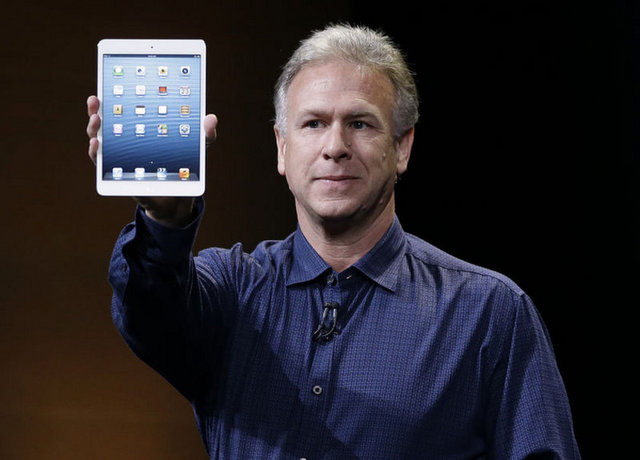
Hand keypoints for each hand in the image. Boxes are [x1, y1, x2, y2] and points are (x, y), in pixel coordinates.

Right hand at [86, 95, 217, 226]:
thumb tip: (211, 118)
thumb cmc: (184, 170)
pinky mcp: (120, 177)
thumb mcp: (197, 150)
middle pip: (106, 124)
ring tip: (96, 120)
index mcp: (142, 131)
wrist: (180, 200)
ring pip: (100, 142)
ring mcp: (121, 159)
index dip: (113, 99)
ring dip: (94, 130)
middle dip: (97, 110)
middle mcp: (127, 143)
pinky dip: (96, 154)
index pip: (124, 111)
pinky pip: (103, 166)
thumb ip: (204, 135)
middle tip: (96, 100)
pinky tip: (96, 146)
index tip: (108, 86)